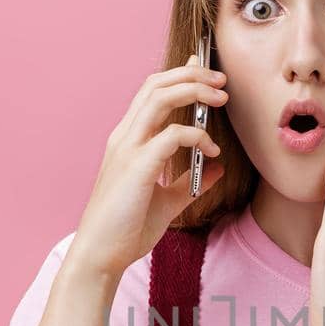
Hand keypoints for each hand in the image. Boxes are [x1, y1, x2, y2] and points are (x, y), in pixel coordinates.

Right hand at [70, 54, 228, 278]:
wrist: (102, 255)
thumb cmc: (127, 230)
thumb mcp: (168, 202)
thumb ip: (191, 182)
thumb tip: (217, 167)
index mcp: (128, 141)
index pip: (151, 92)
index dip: (178, 74)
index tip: (204, 70)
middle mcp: (124, 137)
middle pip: (156, 85)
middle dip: (192, 74)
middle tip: (222, 81)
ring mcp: (127, 149)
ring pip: (160, 98)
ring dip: (194, 91)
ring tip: (221, 99)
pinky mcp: (136, 167)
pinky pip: (171, 136)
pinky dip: (197, 136)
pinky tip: (212, 151)